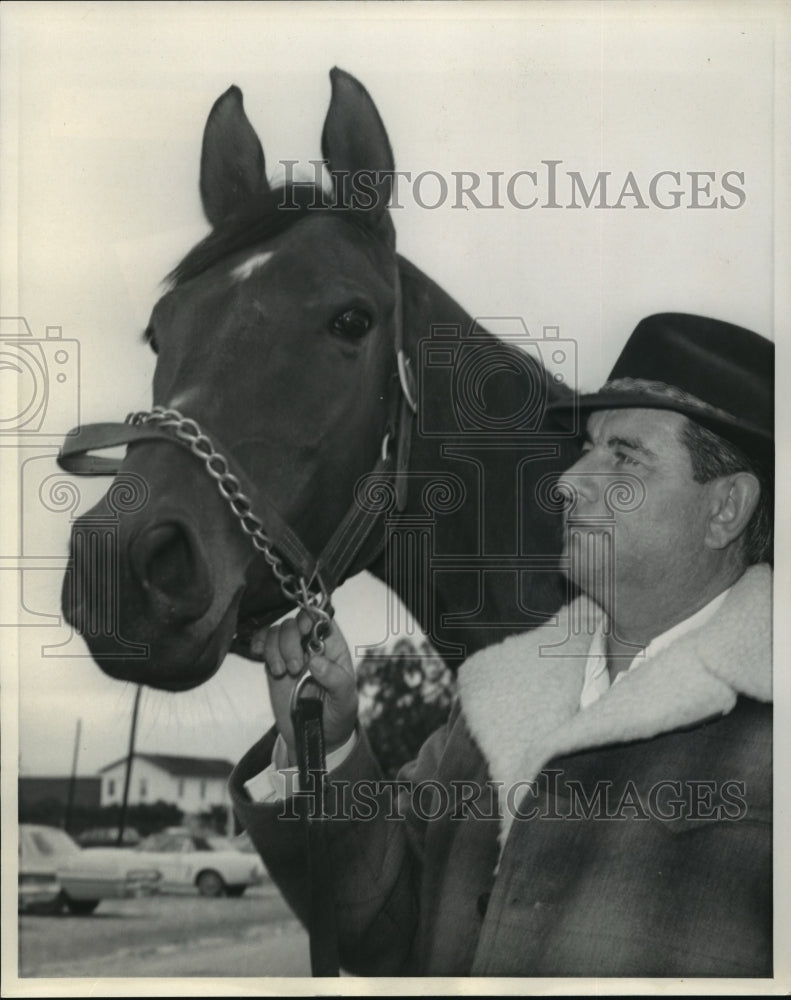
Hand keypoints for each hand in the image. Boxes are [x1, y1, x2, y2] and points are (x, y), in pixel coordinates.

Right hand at [252, 609, 357, 765]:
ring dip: (274, 647)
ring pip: (277, 631)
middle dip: (290, 641)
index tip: (305, 630)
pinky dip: (258, 642)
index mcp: (333, 648)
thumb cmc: (337, 715)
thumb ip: (335, 680)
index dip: (311, 617)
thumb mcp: (345, 700)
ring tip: (281, 672)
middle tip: (294, 668)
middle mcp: (311, 646)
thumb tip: (316, 661)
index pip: (322, 619)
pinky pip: (263, 642)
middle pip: (295, 622)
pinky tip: (258, 653)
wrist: (315, 738)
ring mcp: (291, 653)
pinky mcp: (274, 664)